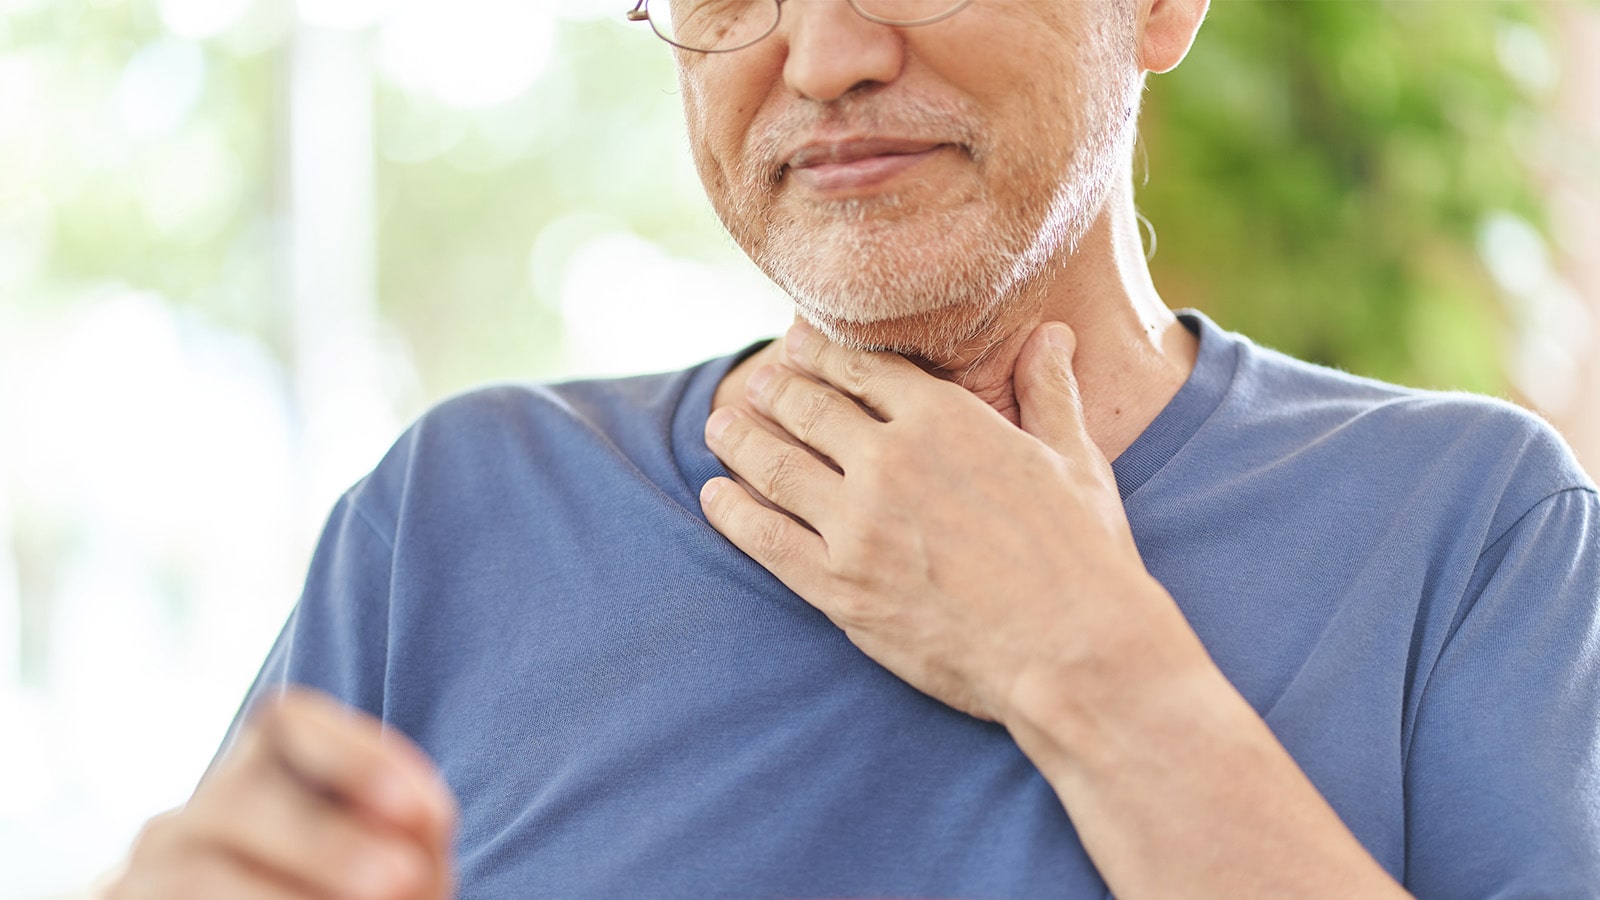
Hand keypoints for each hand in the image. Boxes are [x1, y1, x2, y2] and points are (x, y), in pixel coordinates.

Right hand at [107, 687, 456, 899]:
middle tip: (404, 879)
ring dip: (290, 894)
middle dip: (328, 840)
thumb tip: (423, 820)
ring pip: (196, 870)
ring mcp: (144, 874)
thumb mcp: (386, 867)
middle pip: (243, 795)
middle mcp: (190, 816)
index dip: (358, 757)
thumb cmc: (337, 896)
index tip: (429, 814)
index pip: (290, 721)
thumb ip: (409, 838)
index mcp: (256, 778)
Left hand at [701, 319, 1169, 722]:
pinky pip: (765, 539)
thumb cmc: (1084, 557)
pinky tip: (714, 497)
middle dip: (777, 388)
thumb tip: (1053, 333)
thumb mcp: (1074, 460)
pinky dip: (732, 512)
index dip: (823, 352)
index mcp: (944, 420)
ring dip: (740, 439)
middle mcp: (889, 461)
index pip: (862, 368)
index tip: (799, 345)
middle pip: (808, 408)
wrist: (1073, 653)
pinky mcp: (839, 588)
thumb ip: (1049, 391)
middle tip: (758, 383)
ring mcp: (857, 526)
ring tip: (721, 425)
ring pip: (774, 465)